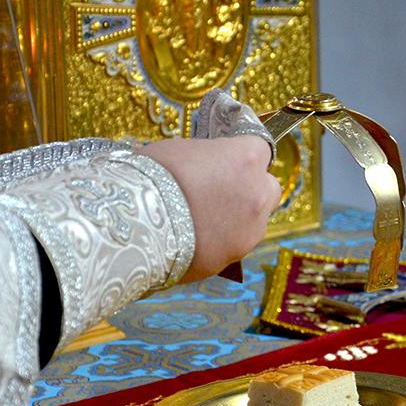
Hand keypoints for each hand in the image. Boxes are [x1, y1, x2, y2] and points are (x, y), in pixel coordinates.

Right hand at [139, 136, 279, 281]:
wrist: (137, 224)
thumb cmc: (152, 178)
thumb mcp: (176, 151)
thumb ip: (202, 157)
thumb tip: (196, 163)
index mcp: (246, 158)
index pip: (261, 148)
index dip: (243, 155)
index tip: (230, 159)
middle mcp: (258, 193)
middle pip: (269, 188)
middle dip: (253, 188)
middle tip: (224, 190)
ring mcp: (251, 228)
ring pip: (256, 220)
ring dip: (239, 218)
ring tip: (204, 220)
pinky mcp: (236, 256)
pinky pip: (236, 245)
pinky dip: (223, 241)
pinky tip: (196, 239)